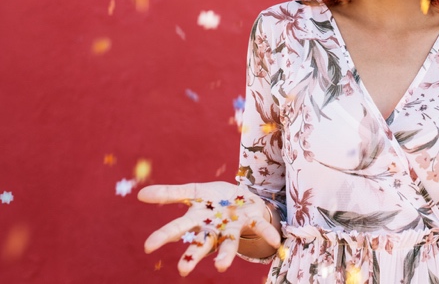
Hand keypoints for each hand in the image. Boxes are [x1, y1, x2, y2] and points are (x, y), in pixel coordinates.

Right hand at [138, 181, 280, 275]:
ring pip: (228, 244)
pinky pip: (260, 227)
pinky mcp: (252, 220)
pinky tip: (276, 241)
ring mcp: (233, 227)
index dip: (164, 236)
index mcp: (198, 220)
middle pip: (201, 244)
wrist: (242, 200)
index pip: (178, 229)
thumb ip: (169, 194)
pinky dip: (268, 234)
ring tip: (220, 267)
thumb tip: (140, 194)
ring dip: (226, 256)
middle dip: (192, 256)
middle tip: (183, 270)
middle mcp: (214, 230)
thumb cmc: (214, 199)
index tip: (148, 247)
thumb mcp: (193, 191)